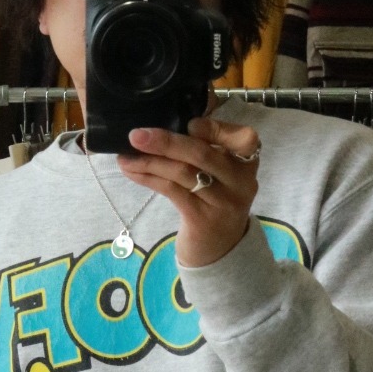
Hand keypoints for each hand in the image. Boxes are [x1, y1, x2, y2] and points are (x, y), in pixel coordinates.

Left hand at [120, 115, 261, 267]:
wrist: (219, 250)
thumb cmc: (214, 200)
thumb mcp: (220, 173)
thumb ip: (206, 147)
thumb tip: (166, 121)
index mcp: (247, 163)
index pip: (243, 138)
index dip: (215, 128)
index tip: (188, 124)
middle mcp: (241, 182)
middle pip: (203, 154)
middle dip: (166, 142)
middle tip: (136, 135)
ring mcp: (223, 203)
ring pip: (183, 173)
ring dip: (149, 162)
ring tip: (125, 157)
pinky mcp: (202, 220)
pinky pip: (172, 191)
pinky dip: (148, 178)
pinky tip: (131, 172)